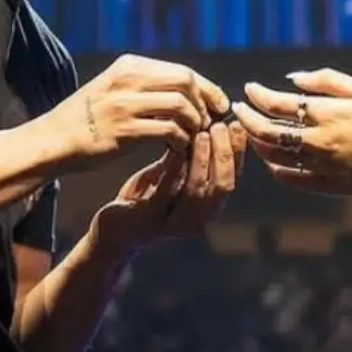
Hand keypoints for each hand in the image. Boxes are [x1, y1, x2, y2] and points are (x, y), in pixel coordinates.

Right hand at [45, 54, 230, 169]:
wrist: (53, 141)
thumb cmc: (87, 119)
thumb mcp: (113, 88)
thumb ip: (145, 85)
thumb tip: (188, 90)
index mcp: (128, 66)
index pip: (181, 71)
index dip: (206, 88)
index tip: (218, 105)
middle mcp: (127, 79)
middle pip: (185, 82)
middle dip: (204, 104)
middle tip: (208, 123)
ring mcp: (124, 104)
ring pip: (180, 105)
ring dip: (194, 123)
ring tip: (192, 137)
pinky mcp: (124, 131)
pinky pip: (168, 131)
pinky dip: (181, 140)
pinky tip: (178, 148)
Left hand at [89, 121, 247, 254]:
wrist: (114, 229)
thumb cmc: (147, 198)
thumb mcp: (173, 176)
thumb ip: (191, 158)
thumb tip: (210, 121)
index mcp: (208, 208)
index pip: (232, 178)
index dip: (237, 152)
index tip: (237, 124)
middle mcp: (198, 220)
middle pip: (221, 186)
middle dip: (223, 154)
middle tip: (219, 126)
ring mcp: (175, 224)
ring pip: (197, 191)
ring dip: (202, 160)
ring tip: (202, 134)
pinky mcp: (150, 220)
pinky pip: (166, 193)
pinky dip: (174, 170)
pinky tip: (176, 149)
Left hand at [233, 69, 351, 196]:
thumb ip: (325, 81)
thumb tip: (291, 79)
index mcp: (325, 114)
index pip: (276, 104)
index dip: (257, 96)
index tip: (249, 89)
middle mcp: (317, 141)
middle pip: (267, 133)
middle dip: (247, 120)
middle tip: (239, 110)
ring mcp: (320, 165)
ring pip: (275, 157)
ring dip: (258, 144)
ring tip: (252, 133)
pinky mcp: (328, 184)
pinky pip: (294, 179)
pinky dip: (278, 171)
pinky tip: (274, 164)